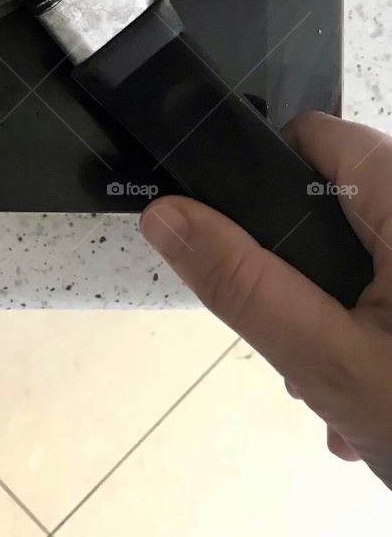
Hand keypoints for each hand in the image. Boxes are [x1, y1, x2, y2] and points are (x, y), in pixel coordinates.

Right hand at [140, 111, 391, 488]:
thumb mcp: (330, 362)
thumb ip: (243, 283)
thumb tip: (166, 217)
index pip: (314, 136)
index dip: (261, 181)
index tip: (239, 249)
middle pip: (338, 203)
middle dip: (302, 279)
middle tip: (297, 357)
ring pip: (371, 253)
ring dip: (341, 317)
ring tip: (340, 399)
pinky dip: (382, 329)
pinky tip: (379, 399)